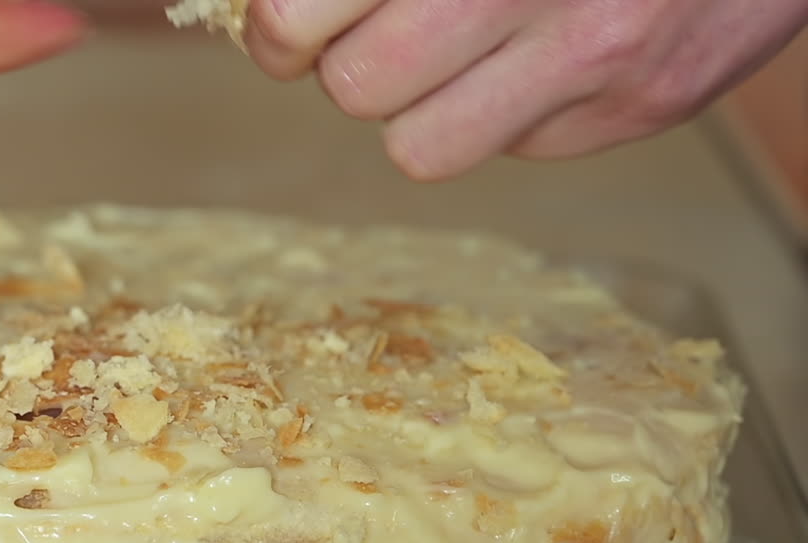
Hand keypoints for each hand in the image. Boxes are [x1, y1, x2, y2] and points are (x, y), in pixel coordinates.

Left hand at [242, 0, 807, 179]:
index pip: (304, 13)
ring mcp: (599, 52)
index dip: (279, 26)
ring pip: (419, 147)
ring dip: (412, 107)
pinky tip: (534, 54)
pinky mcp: (643, 105)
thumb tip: (275, 10)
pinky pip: (515, 152)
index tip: (284, 22)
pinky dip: (503, 114)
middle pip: (355, 88)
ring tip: (442, 53)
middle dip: (337, 67)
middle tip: (353, 38)